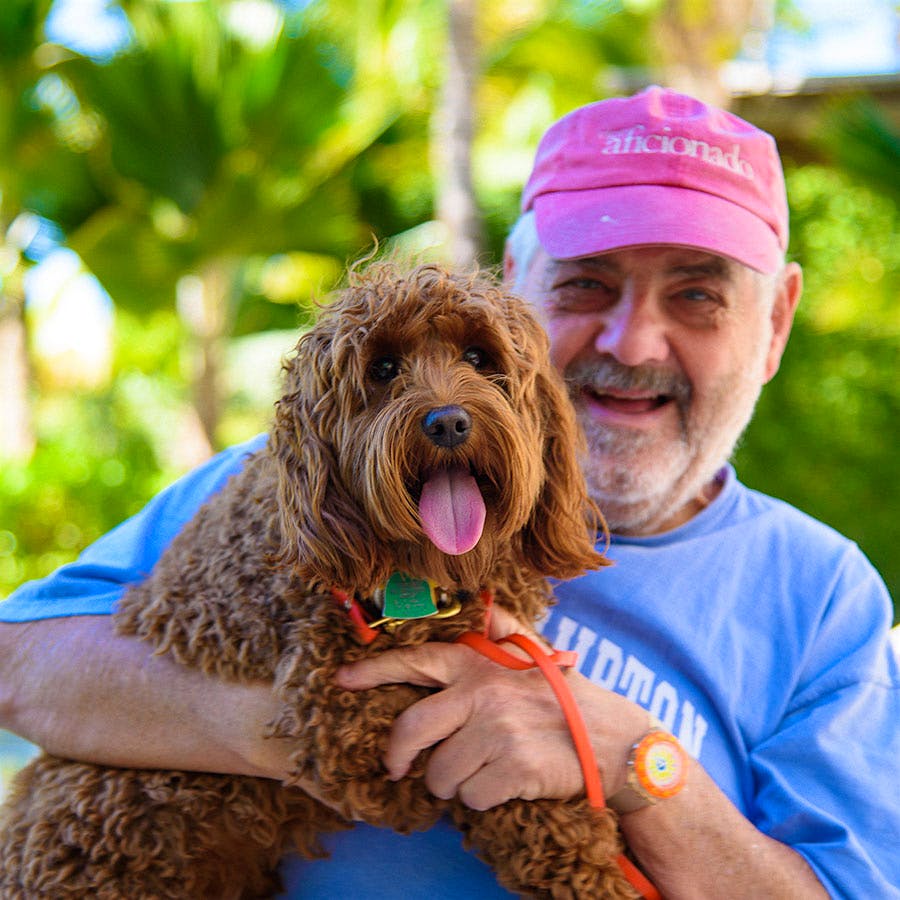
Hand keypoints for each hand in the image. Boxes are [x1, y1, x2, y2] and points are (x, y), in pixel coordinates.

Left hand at [335, 608, 647, 809]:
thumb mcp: (530, 652)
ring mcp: (496, 731)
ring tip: (478, 770)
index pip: (415, 662)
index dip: (374, 671)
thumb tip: (480, 598)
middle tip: (399, 768)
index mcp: (478, 663)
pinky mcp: (511, 768)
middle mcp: (481, 693)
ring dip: (452, 782)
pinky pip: (470, 797)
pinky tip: (502, 782)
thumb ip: (500, 627)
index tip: (341, 680)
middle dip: (399, 756)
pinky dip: (480, 799)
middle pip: (410, 730)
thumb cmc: (562, 696)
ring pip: (439, 772)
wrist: (612, 738)